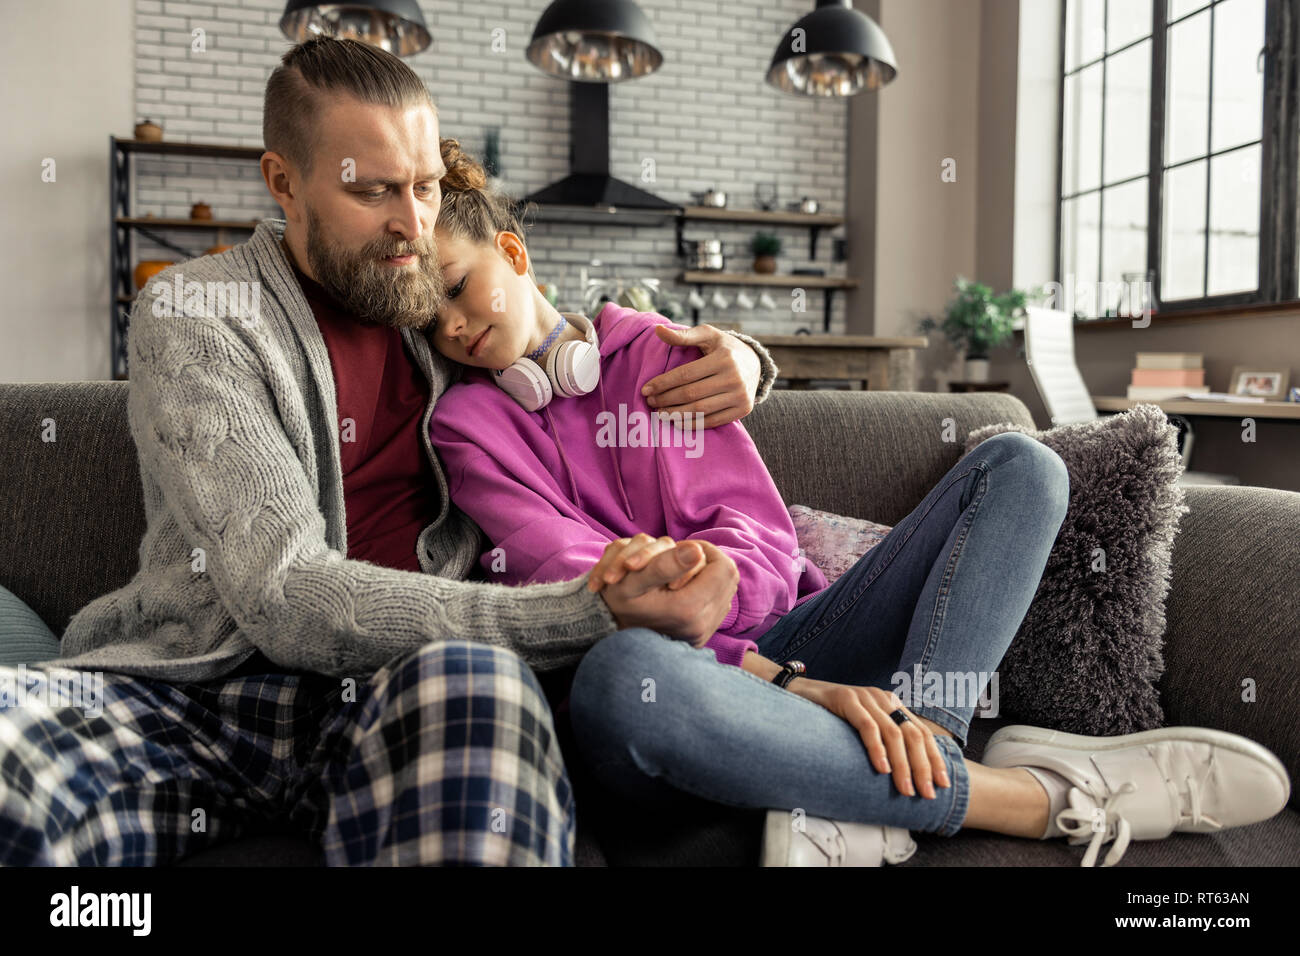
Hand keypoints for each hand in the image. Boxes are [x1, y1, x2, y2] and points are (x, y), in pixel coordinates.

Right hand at [592, 539, 737, 647]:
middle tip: (685, 558)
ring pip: (727, 589)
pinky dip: (707, 590)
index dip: (706, 550)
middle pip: (730, 577)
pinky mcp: (704, 635)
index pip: (723, 567)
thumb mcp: (632, 579)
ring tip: (683, 574)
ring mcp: (705, 632)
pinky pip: (720, 603)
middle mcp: (702, 623)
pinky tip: (686, 590)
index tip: (684, 549)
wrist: (615, 638)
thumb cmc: (618, 603)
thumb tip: (697, 550)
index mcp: (687, 608)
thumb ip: (666, 563)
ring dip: (709, 575)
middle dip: (710, 562)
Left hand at [639, 325, 759, 428]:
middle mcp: (734, 378)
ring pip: (700, 410)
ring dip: (676, 414)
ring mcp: (740, 396)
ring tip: (660, 413)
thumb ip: (683, 335)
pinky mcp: (744, 409)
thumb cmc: (724, 348)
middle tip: (650, 402)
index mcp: (724, 358)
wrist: (755, 363)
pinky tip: (677, 422)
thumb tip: (657, 330)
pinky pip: (713, 421)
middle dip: (666, 400)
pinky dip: (693, 424)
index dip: (663, 383)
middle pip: (691, 394)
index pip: (686, 374)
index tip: (645, 389)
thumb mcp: (707, 335)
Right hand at [787, 679, 950, 799]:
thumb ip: (883, 741)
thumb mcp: (863, 727)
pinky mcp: (846, 699)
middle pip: (913, 735)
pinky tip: (882, 768)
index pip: (922, 733)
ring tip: (906, 789)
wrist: (797, 692)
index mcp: (893, 705)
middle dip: (924, 767)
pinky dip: (877, 749)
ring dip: (903, 764)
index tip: (942, 784)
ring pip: (894, 733)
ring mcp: (866, 697)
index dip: (934, 759)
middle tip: (928, 794)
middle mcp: (884, 699)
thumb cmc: (830, 717)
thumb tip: (904, 775)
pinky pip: (867, 726)